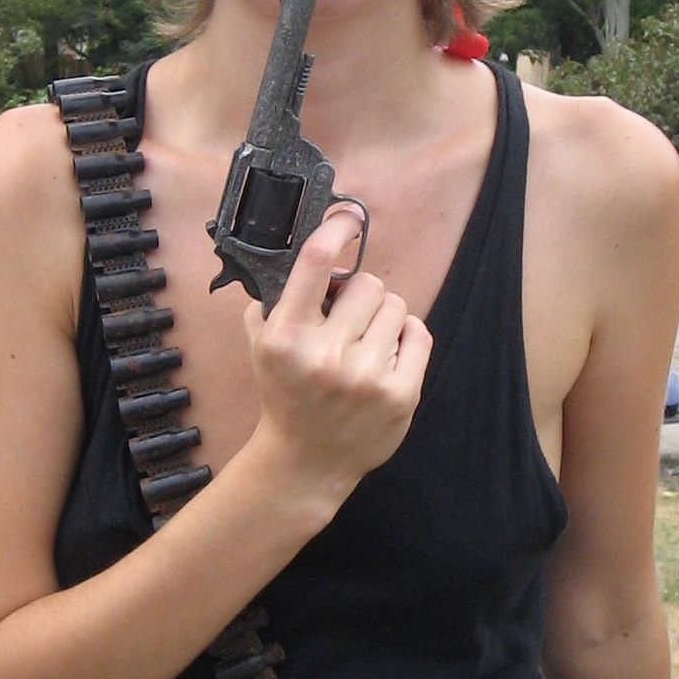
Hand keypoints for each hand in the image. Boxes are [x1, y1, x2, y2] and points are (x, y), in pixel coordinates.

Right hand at [243, 208, 432, 505]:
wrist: (305, 462)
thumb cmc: (285, 393)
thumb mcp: (261, 344)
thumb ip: (275, 297)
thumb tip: (307, 247)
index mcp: (286, 335)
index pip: (316, 262)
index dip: (337, 228)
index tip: (349, 216)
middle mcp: (325, 354)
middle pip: (368, 283)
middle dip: (360, 295)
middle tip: (348, 319)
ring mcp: (366, 376)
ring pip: (396, 306)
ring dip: (382, 317)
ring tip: (364, 343)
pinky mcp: (400, 394)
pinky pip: (418, 333)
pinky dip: (405, 337)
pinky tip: (386, 355)